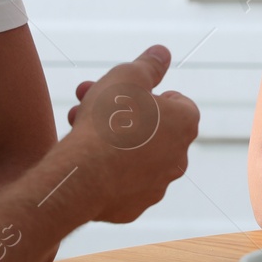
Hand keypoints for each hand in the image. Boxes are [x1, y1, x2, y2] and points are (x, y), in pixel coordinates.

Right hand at [64, 45, 199, 222]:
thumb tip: (162, 53)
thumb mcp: (128, 77)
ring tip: (76, 126)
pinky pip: (119, 182)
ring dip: (110, 139)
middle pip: (150, 128)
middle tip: (88, 102)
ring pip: (133, 156)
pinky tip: (82, 159)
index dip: (145, 93)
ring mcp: (157, 186)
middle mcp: (179, 158)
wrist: (84, 173)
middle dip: (120, 113)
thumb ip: (148, 65)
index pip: (175, 101)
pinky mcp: (134, 208)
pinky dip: (104, 170)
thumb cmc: (109, 121)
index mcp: (185, 124)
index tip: (122, 92)